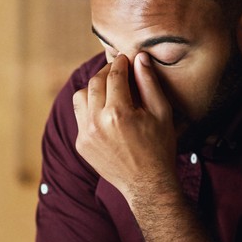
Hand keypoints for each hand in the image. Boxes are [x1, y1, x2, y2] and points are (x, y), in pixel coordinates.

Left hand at [72, 53, 176, 198]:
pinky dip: (90, 109)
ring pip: (80, 96)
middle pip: (95, 82)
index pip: (114, 76)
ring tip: (108, 90)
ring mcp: (85, 134)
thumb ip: (149, 83)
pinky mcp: (81, 144)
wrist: (147, 184)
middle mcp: (97, 122)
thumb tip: (139, 58)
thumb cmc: (160, 148)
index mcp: (118, 113)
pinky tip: (106, 112)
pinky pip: (80, 116)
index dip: (120, 63)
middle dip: (106, 72)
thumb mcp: (162, 113)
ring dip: (93, 88)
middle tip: (118, 70)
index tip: (125, 58)